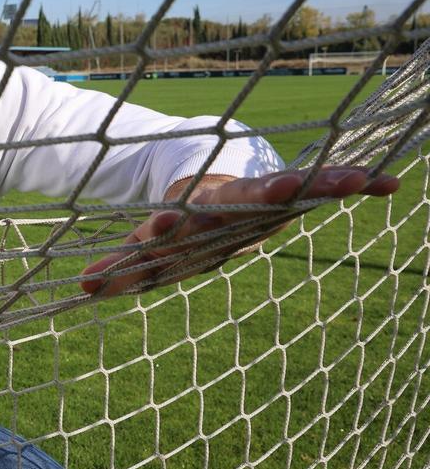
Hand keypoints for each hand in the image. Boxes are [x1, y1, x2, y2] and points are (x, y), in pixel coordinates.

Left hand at [80, 167, 400, 296]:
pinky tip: (387, 183)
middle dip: (261, 193)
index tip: (162, 223)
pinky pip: (326, 186)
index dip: (169, 224)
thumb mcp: (152, 246)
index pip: (178, 219)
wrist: (210, 185)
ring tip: (351, 181)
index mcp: (190, 213)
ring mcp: (263, 194)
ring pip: (293, 186)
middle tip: (281, 188)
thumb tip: (80, 287)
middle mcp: (230, 200)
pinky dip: (354, 182)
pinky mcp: (291, 193)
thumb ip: (122, 267)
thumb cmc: (182, 226)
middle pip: (244, 197)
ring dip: (320, 183)